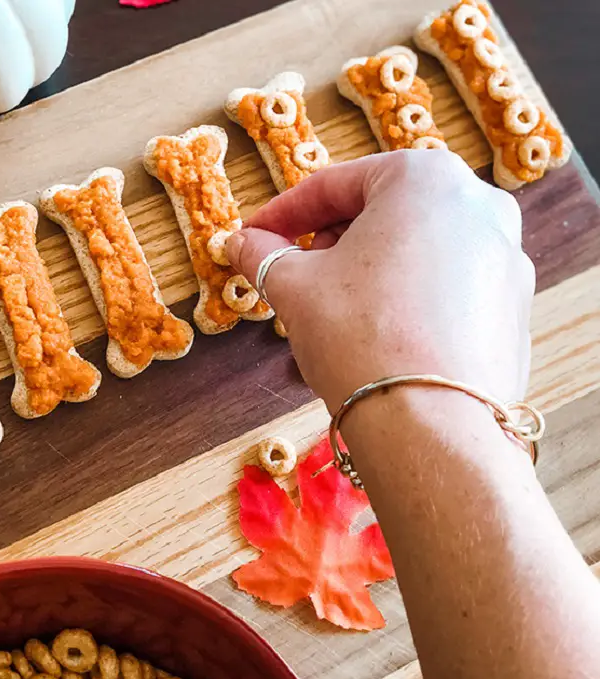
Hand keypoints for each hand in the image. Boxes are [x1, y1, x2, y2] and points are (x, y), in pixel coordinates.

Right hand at [227, 150, 533, 412]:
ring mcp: (505, 255)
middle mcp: (478, 204)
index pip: (335, 185)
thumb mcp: (296, 287)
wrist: (432, 425)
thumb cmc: (361, 336)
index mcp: (425, 178)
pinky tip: (380, 331)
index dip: (283, 214)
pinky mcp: (513, 305)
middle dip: (329, 241)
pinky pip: (446, 284)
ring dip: (367, 269)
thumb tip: (241, 243)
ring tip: (334, 307)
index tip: (256, 237)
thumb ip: (264, 255)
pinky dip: (408, 295)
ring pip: (415, 249)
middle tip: (295, 273)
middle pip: (381, 212)